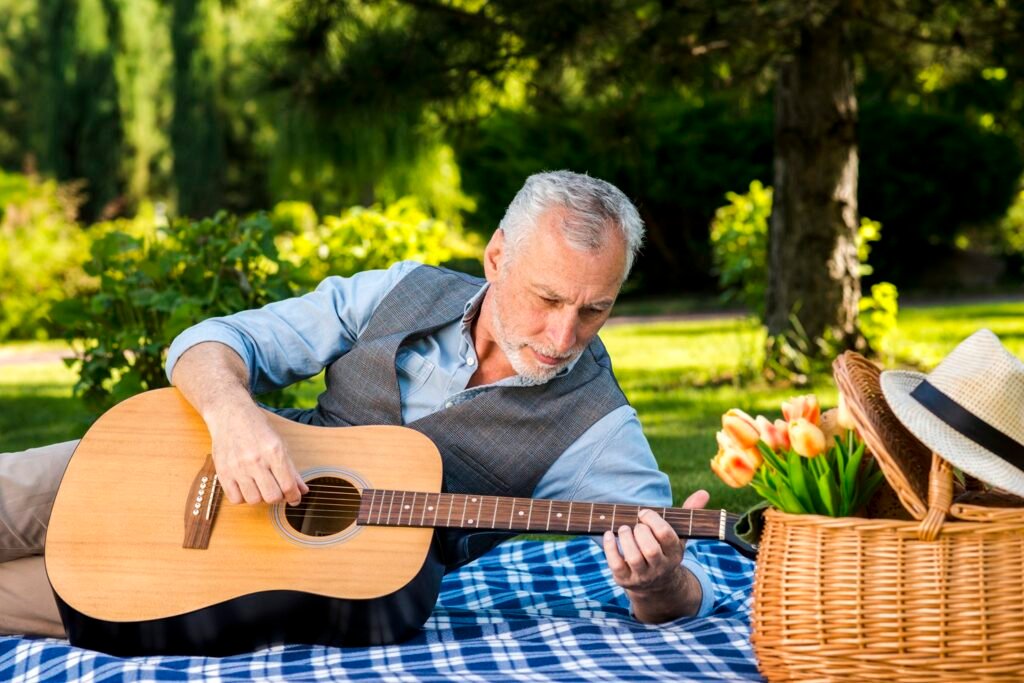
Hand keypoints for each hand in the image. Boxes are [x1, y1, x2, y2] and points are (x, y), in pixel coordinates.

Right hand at [207, 403, 308, 505]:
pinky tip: (246, 487)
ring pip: (254, 500)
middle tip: (277, 490)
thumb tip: (303, 491)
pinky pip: (235, 499)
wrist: (231, 414)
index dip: (294, 496)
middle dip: (278, 497)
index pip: (288, 485)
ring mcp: (237, 467)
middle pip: (272, 496)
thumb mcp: (280, 444)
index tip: (295, 498)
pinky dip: (243, 497)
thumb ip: (292, 470)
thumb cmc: (258, 429)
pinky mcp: (223, 471)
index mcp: (274, 451)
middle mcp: (255, 460)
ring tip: (260, 486)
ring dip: (260, 497)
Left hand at [602, 489, 709, 621]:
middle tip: (635, 525)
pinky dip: (610, 547)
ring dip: (625, 538)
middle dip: (640, 532)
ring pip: (634, 558)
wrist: (657, 585)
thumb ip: (689, 513)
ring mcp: (643, 576)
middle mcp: (660, 567)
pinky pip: (616, 565)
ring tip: (624, 529)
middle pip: (651, 550)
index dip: (653, 520)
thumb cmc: (665, 550)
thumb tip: (704, 493)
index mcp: (675, 553)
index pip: (666, 536)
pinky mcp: (625, 580)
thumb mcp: (678, 535)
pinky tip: (608, 534)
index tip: (643, 513)